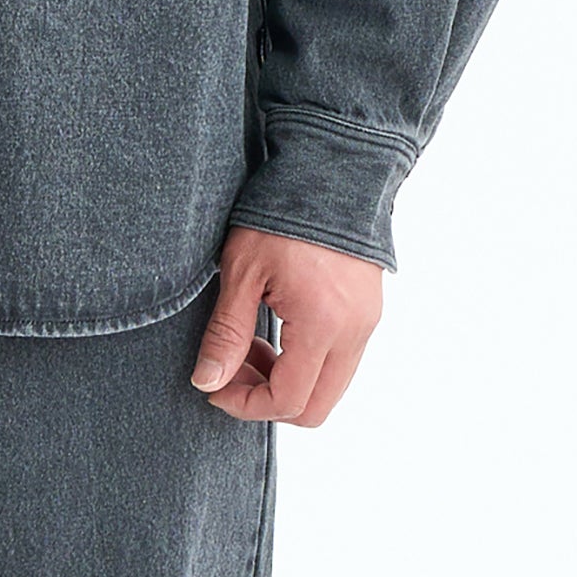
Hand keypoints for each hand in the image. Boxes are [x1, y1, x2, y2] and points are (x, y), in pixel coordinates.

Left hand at [189, 224, 383, 424]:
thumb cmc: (282, 212)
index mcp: (323, 324)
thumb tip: (207, 383)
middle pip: (315, 408)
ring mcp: (366, 323)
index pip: (287, 400)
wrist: (330, 168)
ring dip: (288, 381)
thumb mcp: (242, 269)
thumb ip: (225, 332)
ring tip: (251, 341)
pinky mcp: (368, 311)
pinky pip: (341, 361)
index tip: (215, 387)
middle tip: (233, 368)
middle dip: (268, 400)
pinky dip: (308, 363)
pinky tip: (277, 327)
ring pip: (330, 388)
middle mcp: (354, 333)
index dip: (245, 405)